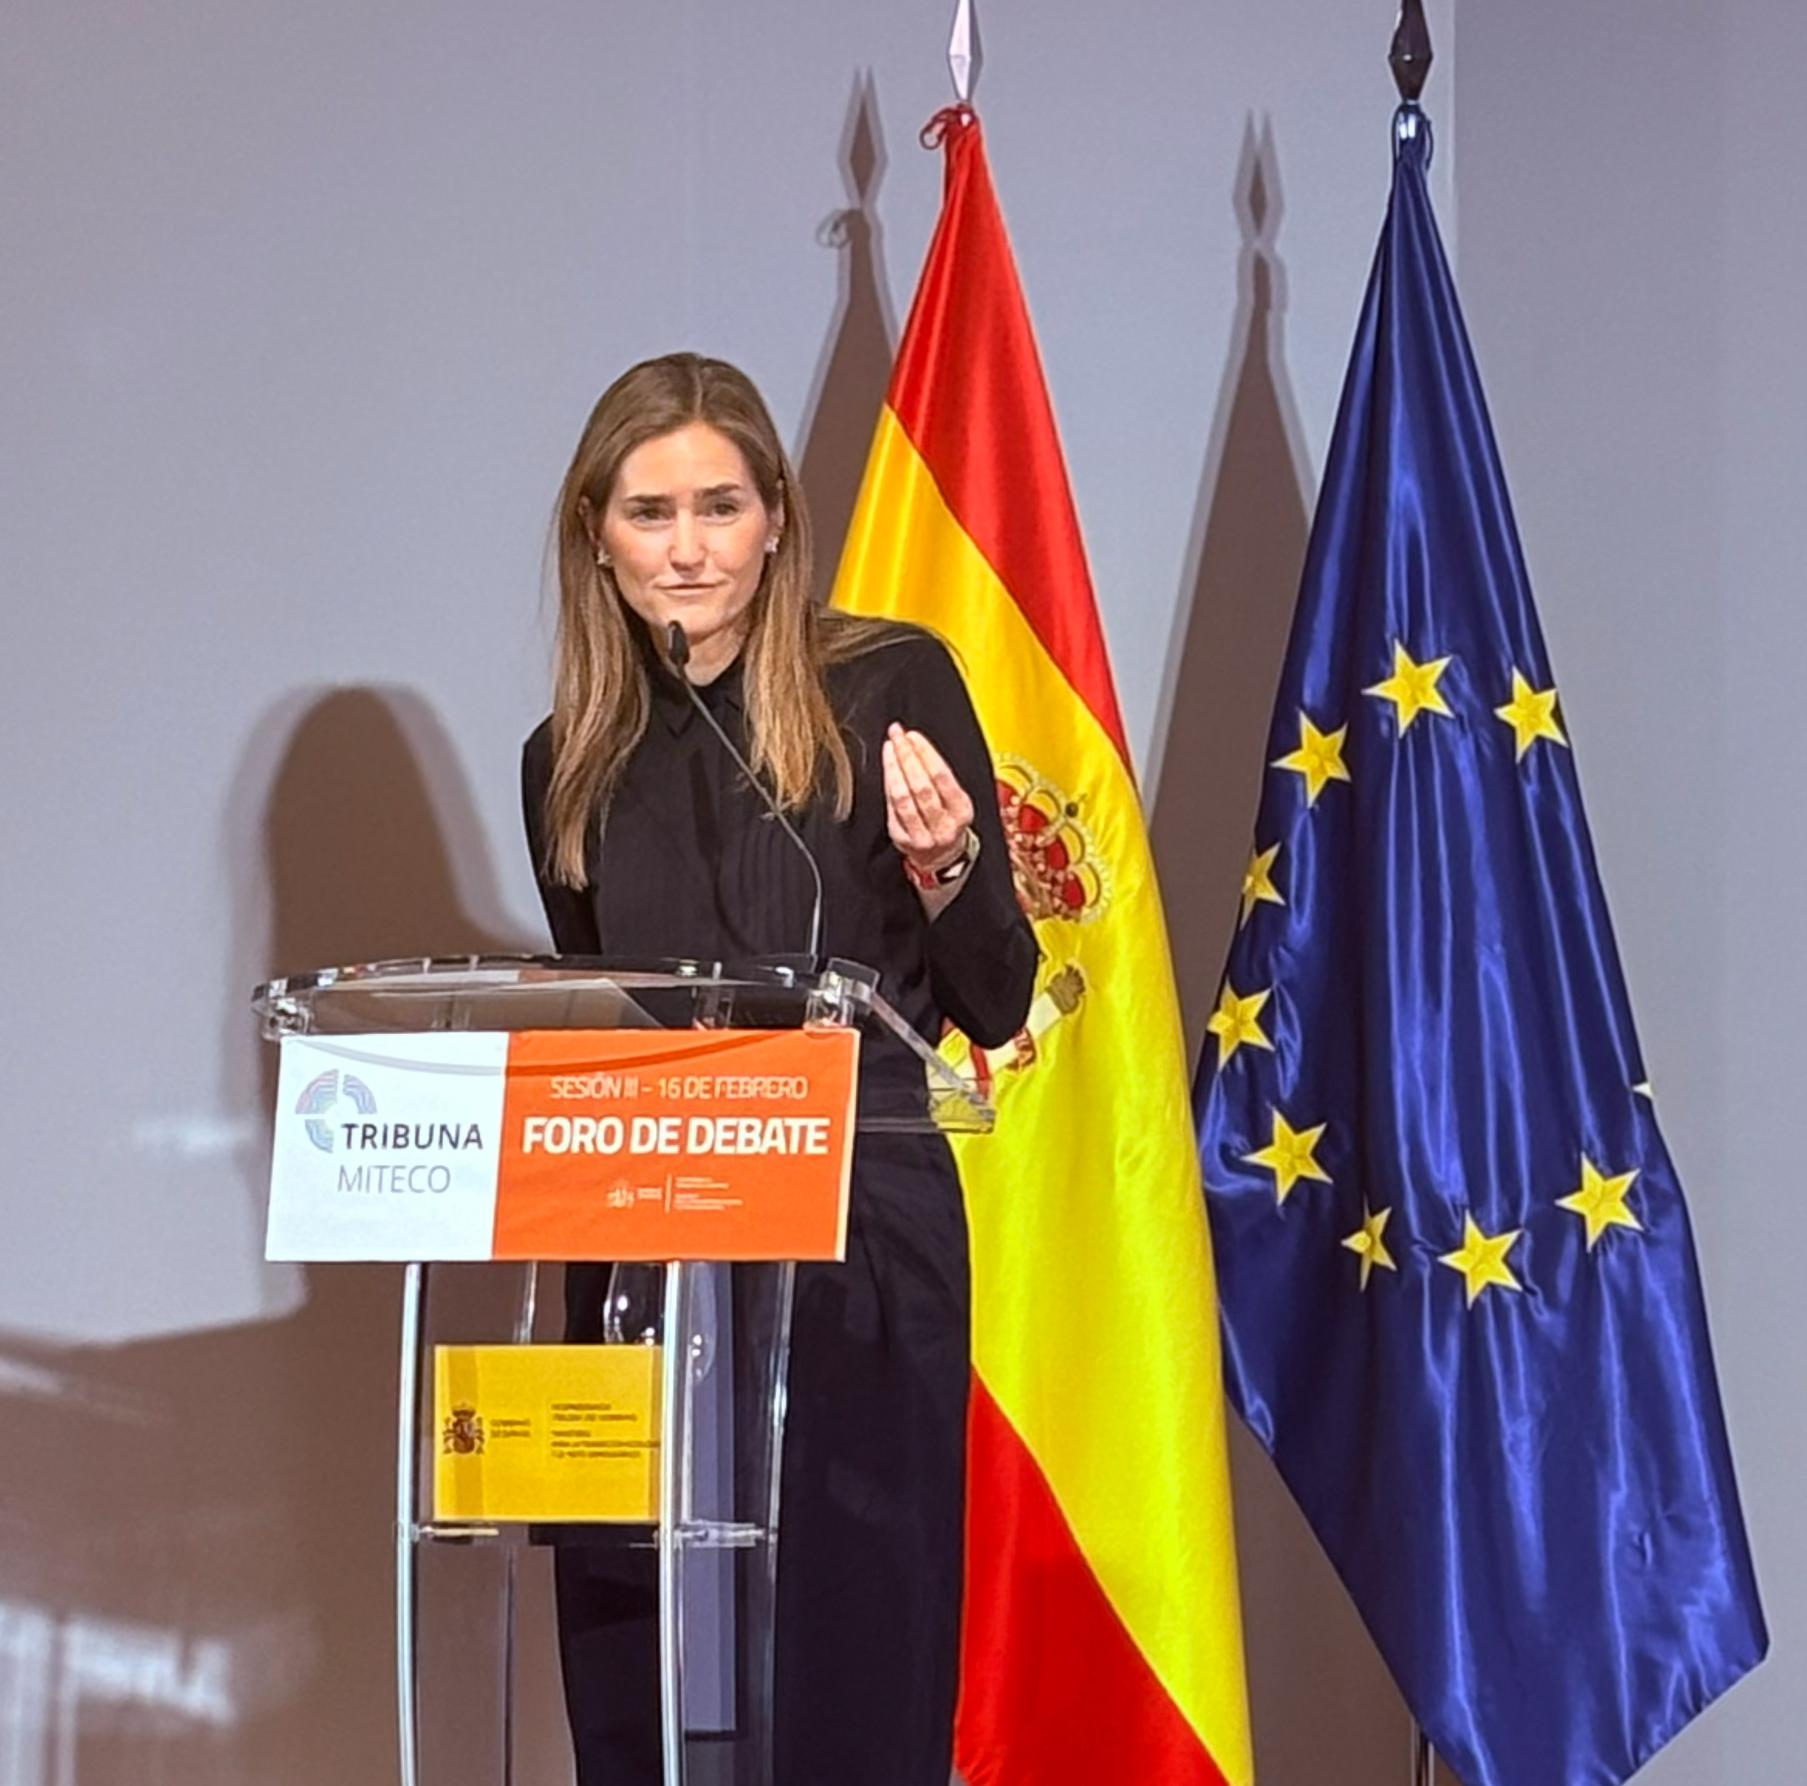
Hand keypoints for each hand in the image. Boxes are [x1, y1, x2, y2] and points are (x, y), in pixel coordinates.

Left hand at [882, 723, 974, 875]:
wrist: (943, 858)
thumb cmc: (948, 821)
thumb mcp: (957, 800)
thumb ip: (940, 777)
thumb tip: (914, 745)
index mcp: (961, 812)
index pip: (942, 777)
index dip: (925, 753)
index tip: (912, 736)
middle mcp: (943, 826)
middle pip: (920, 786)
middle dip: (906, 756)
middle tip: (897, 736)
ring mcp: (921, 836)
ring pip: (903, 798)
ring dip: (894, 769)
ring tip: (889, 749)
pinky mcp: (902, 840)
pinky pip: (892, 809)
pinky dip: (888, 785)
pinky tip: (887, 769)